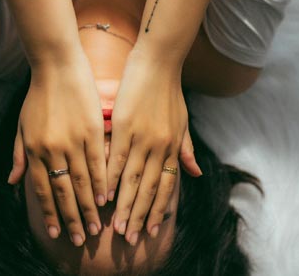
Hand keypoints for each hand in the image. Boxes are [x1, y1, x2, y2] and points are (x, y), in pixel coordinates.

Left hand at [7, 53, 106, 245]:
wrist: (56, 66)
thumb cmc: (38, 96)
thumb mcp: (22, 126)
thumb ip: (19, 156)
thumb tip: (13, 184)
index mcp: (33, 149)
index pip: (41, 189)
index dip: (49, 212)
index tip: (55, 232)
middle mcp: (52, 148)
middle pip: (63, 191)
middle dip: (71, 218)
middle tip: (81, 239)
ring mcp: (73, 139)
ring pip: (82, 180)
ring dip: (89, 205)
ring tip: (96, 225)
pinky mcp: (91, 128)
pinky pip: (97, 161)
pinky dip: (102, 181)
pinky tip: (106, 196)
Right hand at [106, 50, 201, 244]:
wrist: (159, 61)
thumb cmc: (170, 90)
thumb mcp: (183, 122)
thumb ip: (186, 149)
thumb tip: (195, 174)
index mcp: (173, 147)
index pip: (166, 187)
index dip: (158, 210)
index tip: (150, 230)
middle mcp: (160, 147)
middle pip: (149, 189)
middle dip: (140, 216)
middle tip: (130, 238)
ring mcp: (142, 137)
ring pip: (132, 179)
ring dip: (124, 205)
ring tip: (116, 226)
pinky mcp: (125, 125)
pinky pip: (117, 157)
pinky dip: (110, 177)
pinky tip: (103, 193)